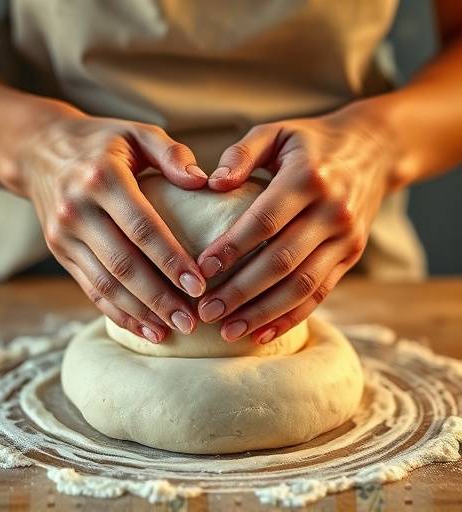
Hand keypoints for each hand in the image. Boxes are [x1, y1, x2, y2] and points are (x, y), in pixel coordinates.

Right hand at [15, 101, 207, 342]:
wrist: (38, 150)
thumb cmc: (101, 142)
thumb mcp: (137, 133)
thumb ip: (172, 153)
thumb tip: (204, 182)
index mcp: (102, 177)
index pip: (142, 227)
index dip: (171, 259)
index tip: (199, 285)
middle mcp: (77, 208)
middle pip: (123, 264)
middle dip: (158, 297)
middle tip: (190, 321)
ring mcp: (63, 234)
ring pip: (105, 284)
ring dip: (139, 312)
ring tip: (171, 330)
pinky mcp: (58, 251)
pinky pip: (90, 288)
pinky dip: (117, 312)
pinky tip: (142, 327)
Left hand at [197, 104, 396, 343]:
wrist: (373, 151)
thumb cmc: (311, 143)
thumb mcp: (276, 133)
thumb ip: (241, 154)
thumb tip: (211, 184)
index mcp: (308, 177)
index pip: (265, 221)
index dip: (232, 248)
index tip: (201, 269)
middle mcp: (332, 212)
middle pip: (281, 261)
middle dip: (241, 291)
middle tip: (205, 311)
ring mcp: (346, 238)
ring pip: (301, 286)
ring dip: (263, 313)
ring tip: (227, 331)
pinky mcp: (351, 256)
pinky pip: (320, 293)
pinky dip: (291, 317)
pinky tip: (261, 334)